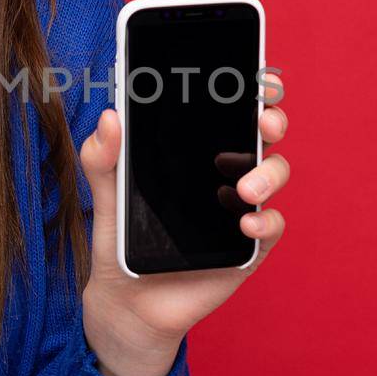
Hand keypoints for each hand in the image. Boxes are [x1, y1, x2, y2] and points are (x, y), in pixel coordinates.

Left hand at [79, 71, 290, 375]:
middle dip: (272, 119)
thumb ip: (102, 156)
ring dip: (268, 173)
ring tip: (244, 188)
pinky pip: (271, 226)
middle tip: (264, 122)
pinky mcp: (248, 246)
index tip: (256, 76)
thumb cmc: (122, 238)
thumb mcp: (105, 194)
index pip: (231, 107)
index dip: (251, 86)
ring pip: (275, 174)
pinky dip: (266, 221)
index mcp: (197, 148)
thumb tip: (109, 116)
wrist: (125, 300)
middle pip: (264, 133)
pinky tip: (245, 222)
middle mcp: (227, 170)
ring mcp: (242, 207)